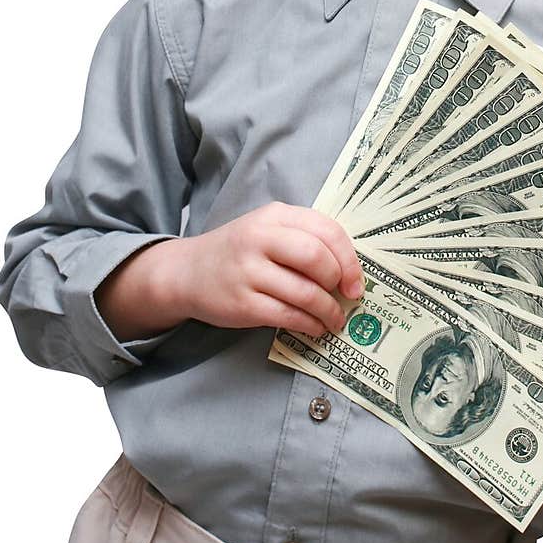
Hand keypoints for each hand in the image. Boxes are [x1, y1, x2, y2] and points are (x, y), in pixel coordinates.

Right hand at [177, 201, 364, 336]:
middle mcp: (260, 239)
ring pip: (306, 292)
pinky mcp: (242, 303)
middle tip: (346, 297)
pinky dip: (309, 324)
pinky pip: (288, 316)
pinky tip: (314, 327)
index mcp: (274, 215)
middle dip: (339, 281)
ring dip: (328, 311)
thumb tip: (349, 272)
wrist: (187, 272)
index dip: (349, 259)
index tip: (356, 281)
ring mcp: (249, 271)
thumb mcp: (268, 229)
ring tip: (334, 319)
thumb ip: (304, 238)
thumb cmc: (239, 251)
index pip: (326, 230)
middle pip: (317, 257)